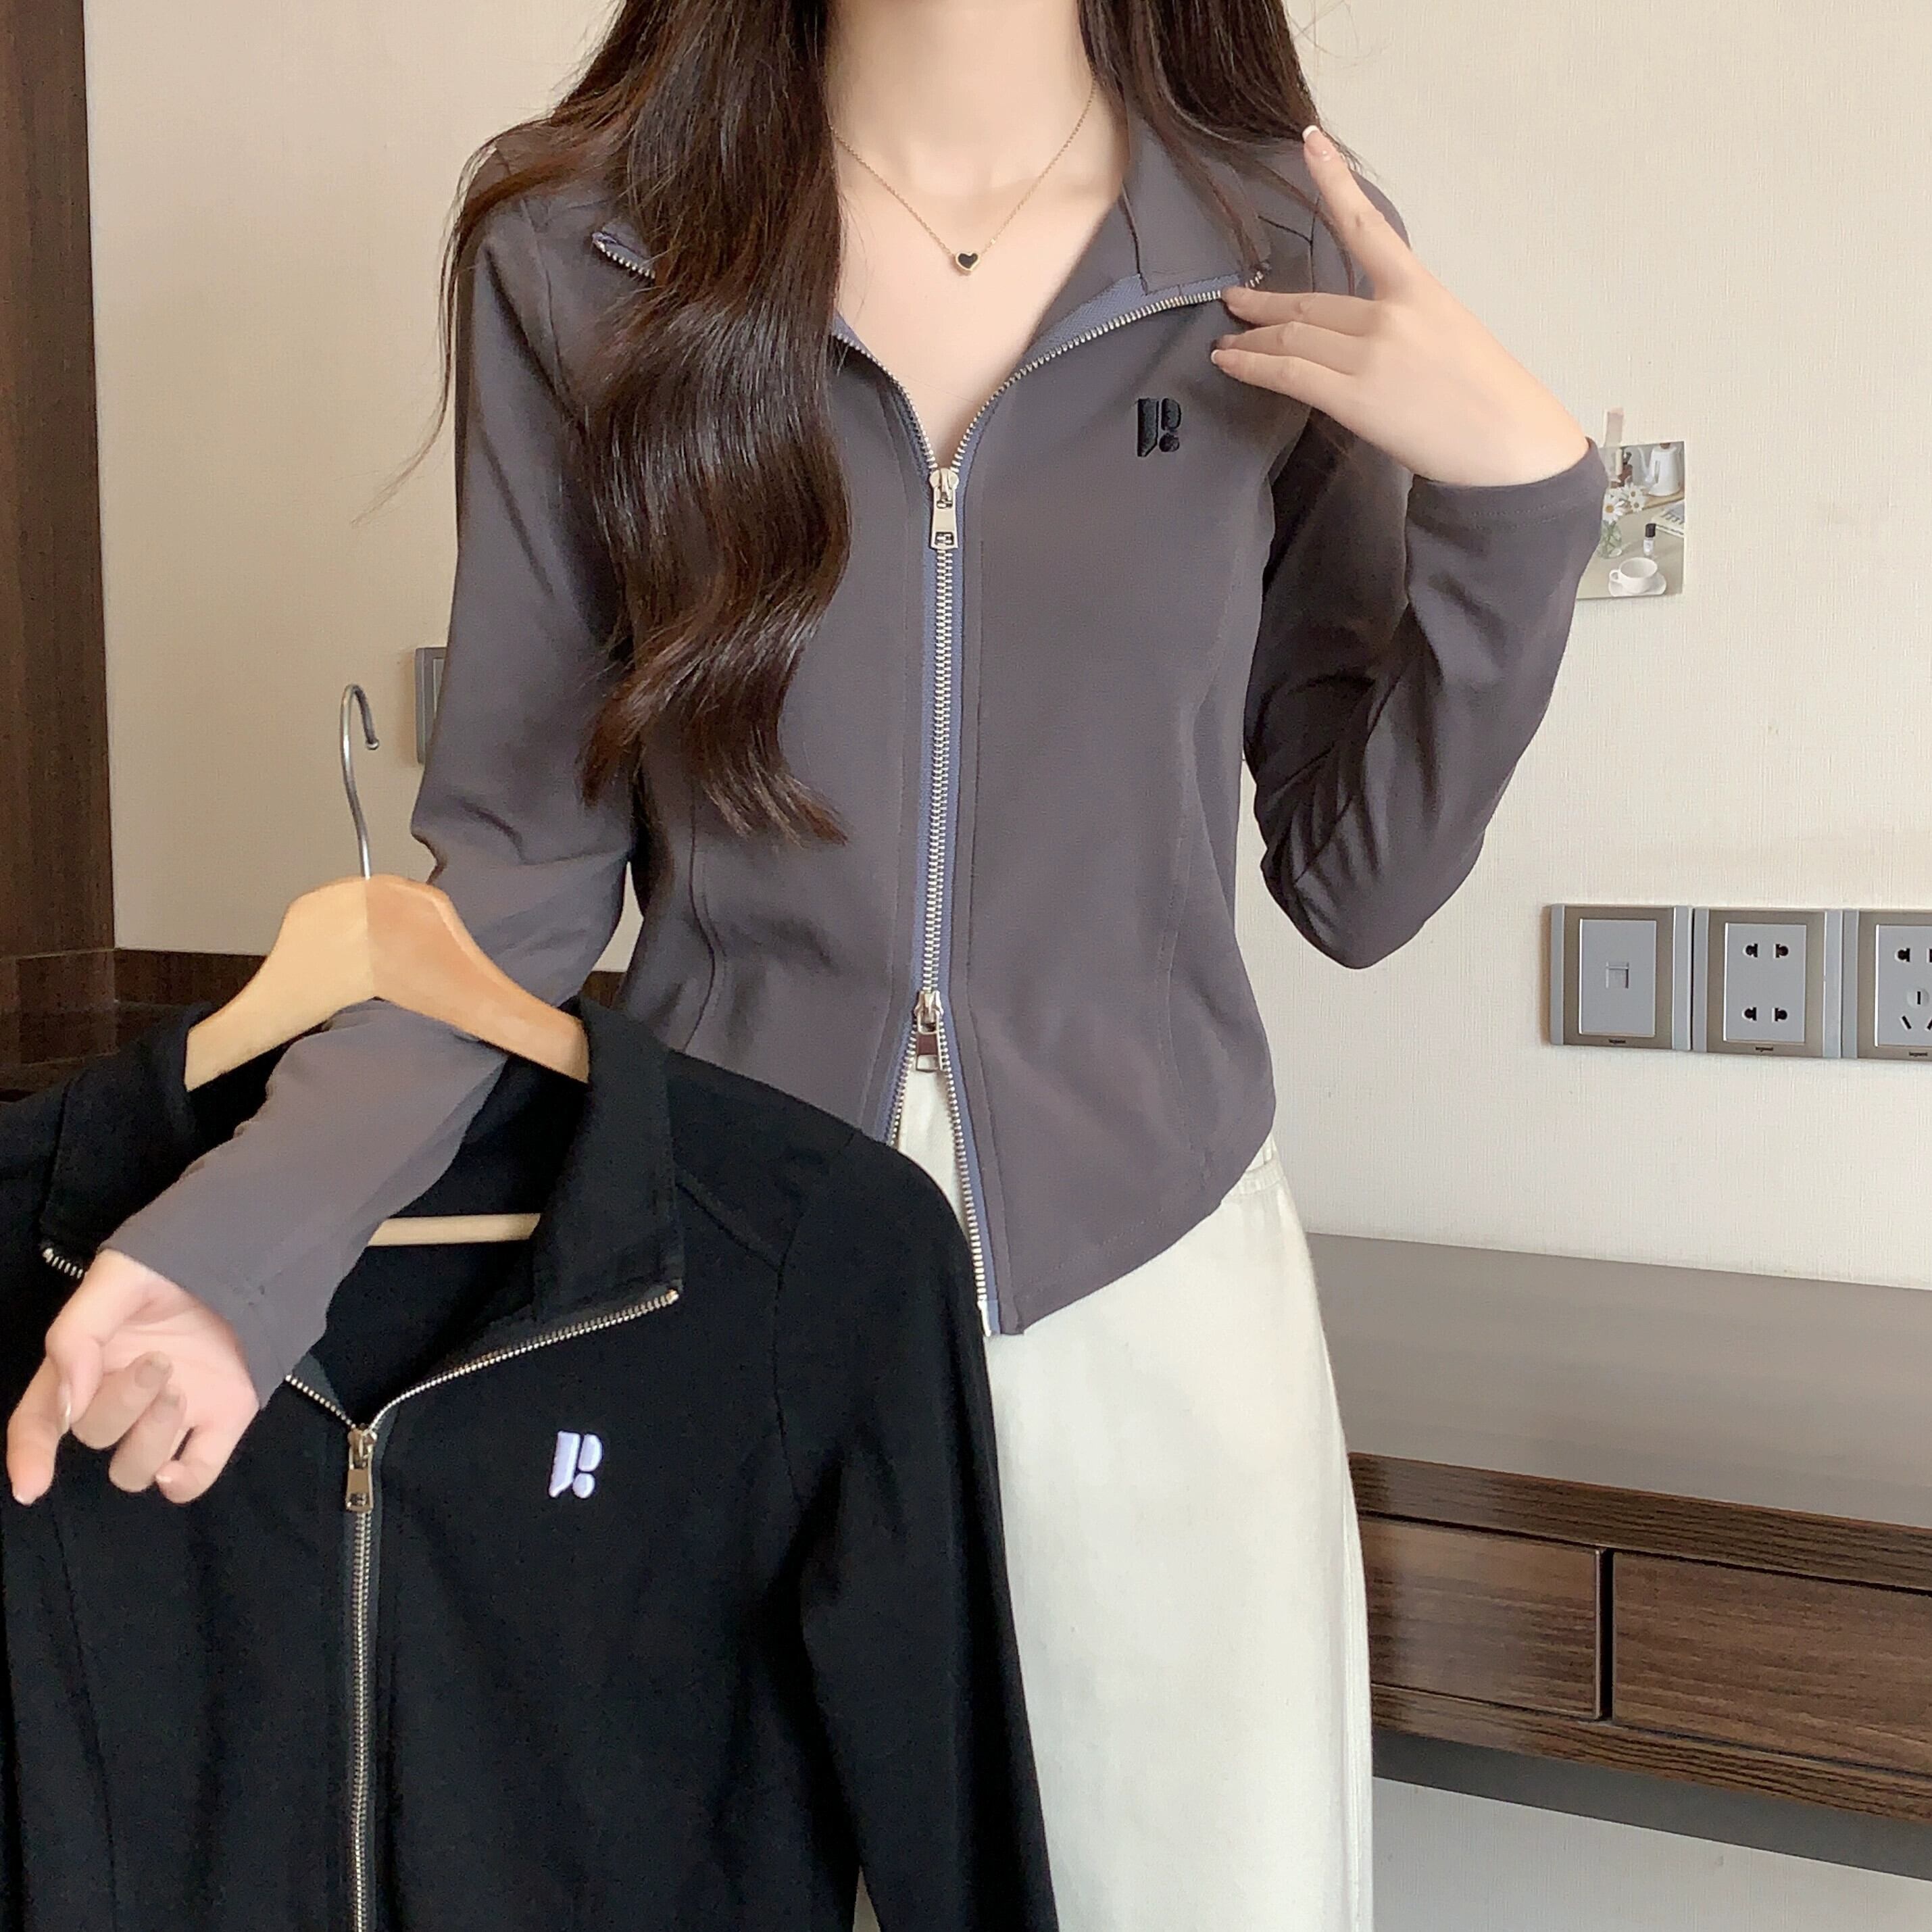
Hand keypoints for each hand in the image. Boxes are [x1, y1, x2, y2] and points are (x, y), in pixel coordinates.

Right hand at [8, 1248, 259, 1506]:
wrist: (251, 1252)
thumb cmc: (174, 1264)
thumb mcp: (116, 1279)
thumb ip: (77, 1335)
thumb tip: (69, 1403)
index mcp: (87, 1362)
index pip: (41, 1417)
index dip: (29, 1454)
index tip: (33, 1485)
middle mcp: (124, 1396)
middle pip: (96, 1435)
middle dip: (121, 1404)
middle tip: (158, 1361)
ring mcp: (172, 1413)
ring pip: (136, 1468)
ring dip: (151, 1438)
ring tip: (180, 1390)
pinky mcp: (220, 1420)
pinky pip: (195, 1477)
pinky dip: (185, 1482)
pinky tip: (180, 1466)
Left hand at [1209, 125, 1589, 489]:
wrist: (1509, 444)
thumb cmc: (1490, 396)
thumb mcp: (1452, 334)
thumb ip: (1405, 323)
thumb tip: (1361, 334)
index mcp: (1420, 290)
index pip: (1368, 227)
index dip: (1334, 181)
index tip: (1310, 143)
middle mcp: (1391, 314)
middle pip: (1311, 303)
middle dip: (1266, 304)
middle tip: (1233, 301)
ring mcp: (1370, 355)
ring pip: (1293, 336)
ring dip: (1253, 339)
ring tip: (1225, 342)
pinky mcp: (1354, 397)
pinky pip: (1289, 373)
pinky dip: (1252, 365)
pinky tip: (1230, 362)